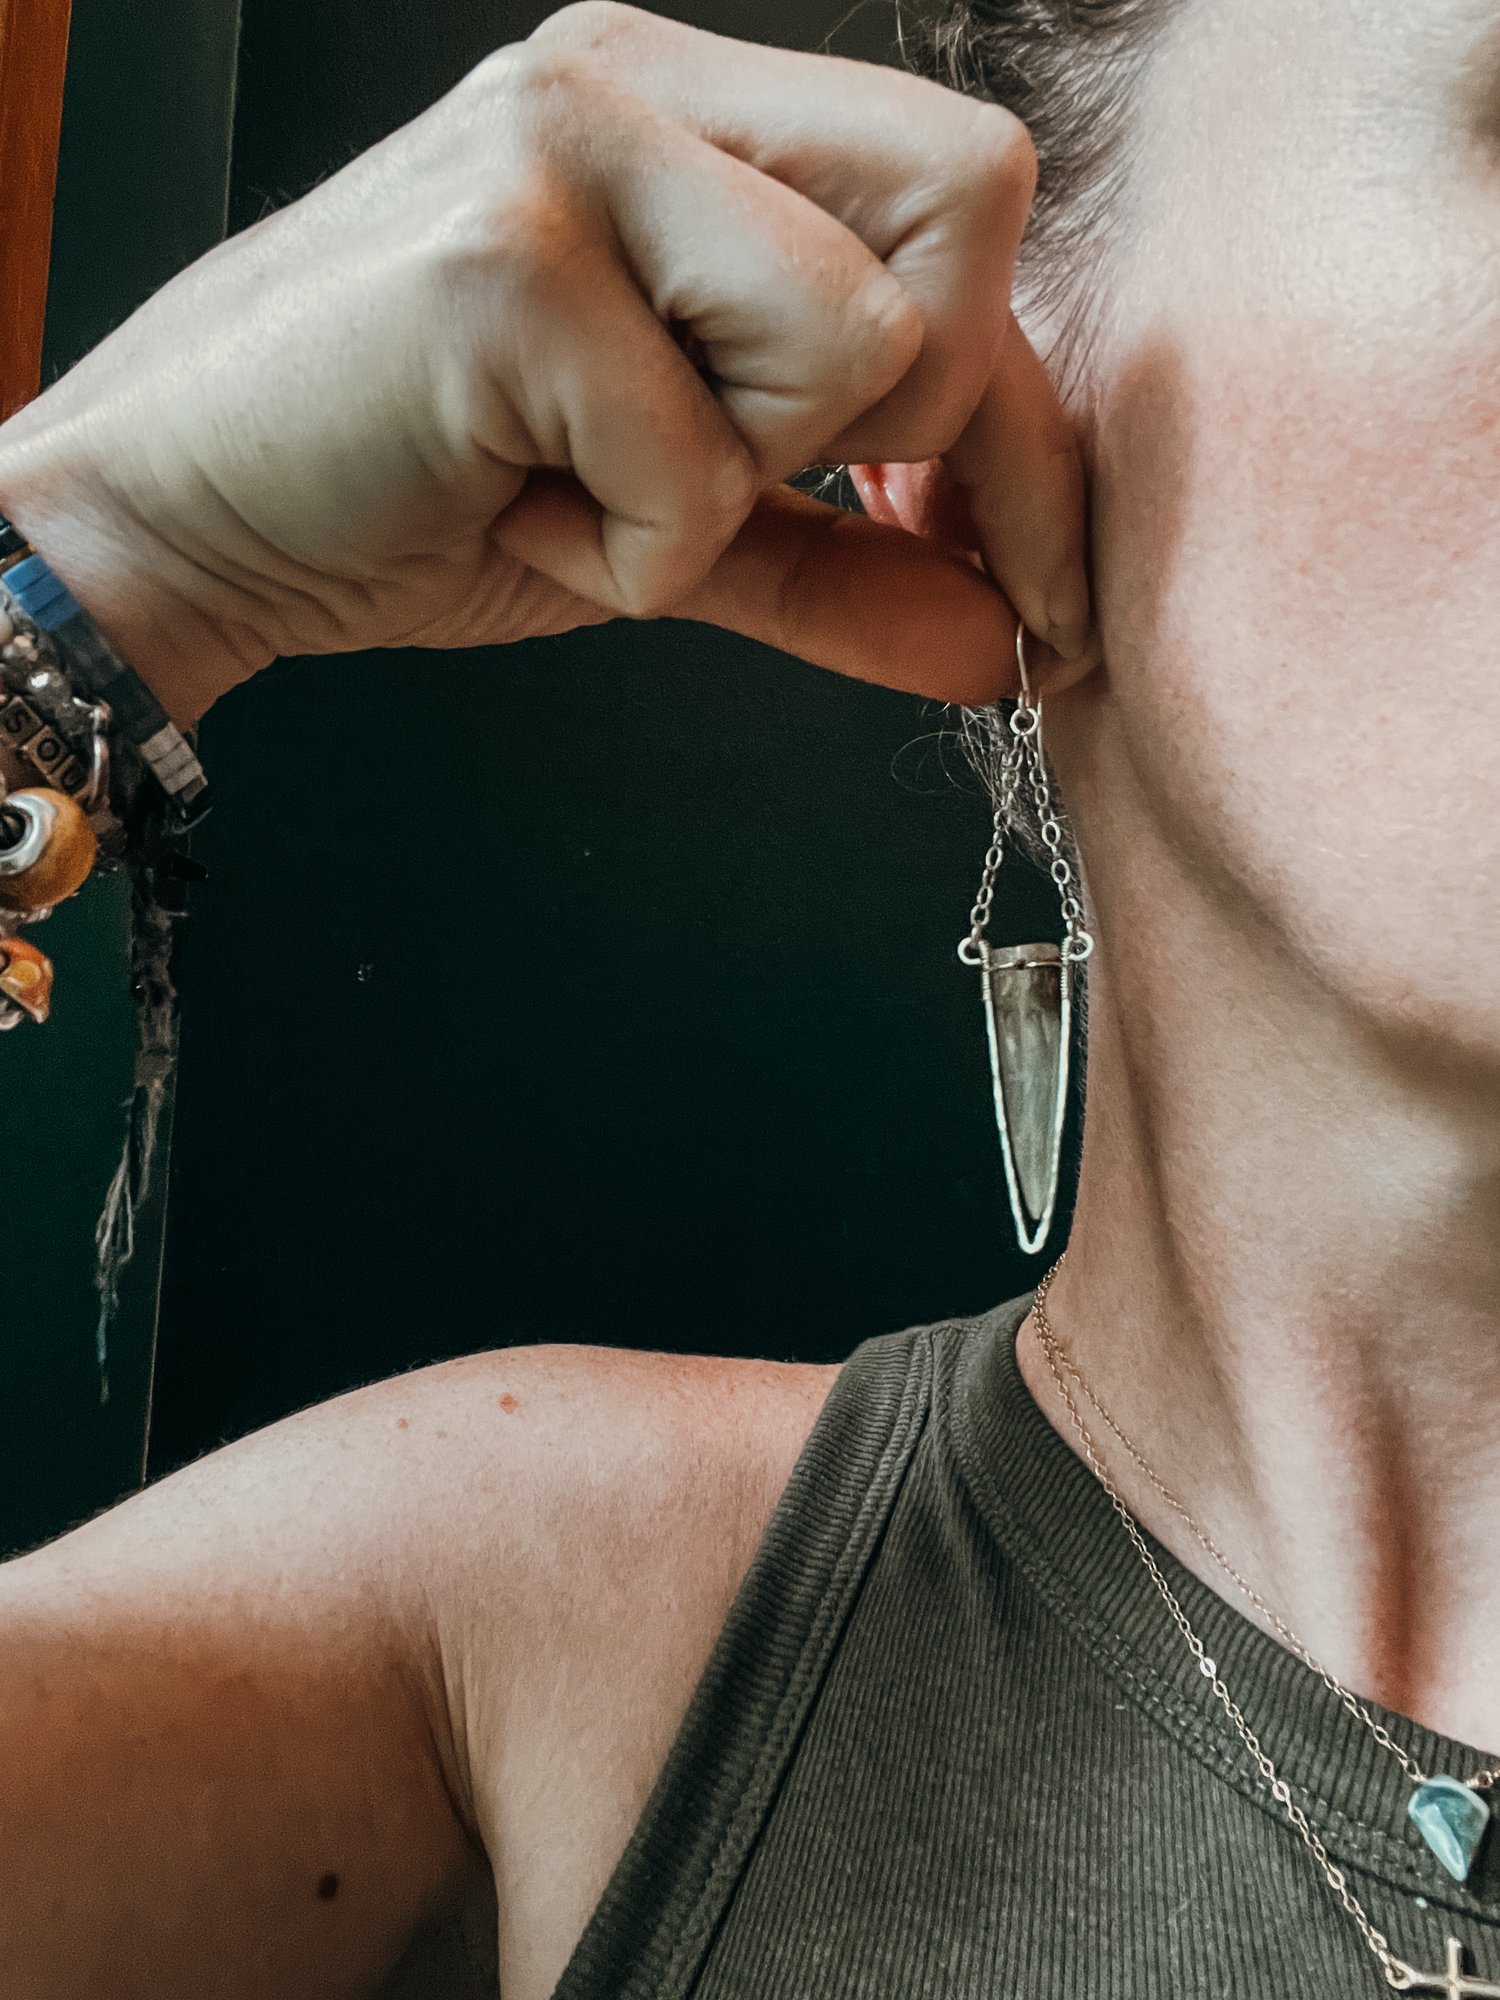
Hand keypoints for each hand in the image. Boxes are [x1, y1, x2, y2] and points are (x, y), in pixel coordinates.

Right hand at [0, 2, 1092, 724]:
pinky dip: (629, 556)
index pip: (970, 191)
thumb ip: (847, 563)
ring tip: (581, 483)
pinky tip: (512, 512)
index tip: (1016, 563)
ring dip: (733, 483)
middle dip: (887, 415)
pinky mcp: (503, 257)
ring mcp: (565, 147)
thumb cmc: (421, 502)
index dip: (1019, 402)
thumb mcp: (673, 528)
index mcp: (691, 111)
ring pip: (860, 336)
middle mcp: (635, 82)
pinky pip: (701, 465)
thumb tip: (1002, 645)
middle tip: (724, 474)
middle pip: (969, 206)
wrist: (182, 530)